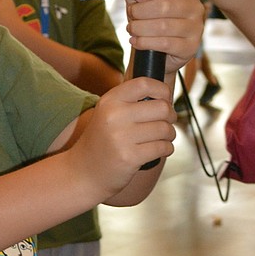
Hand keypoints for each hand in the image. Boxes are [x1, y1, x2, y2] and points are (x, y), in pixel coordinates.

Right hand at [69, 77, 175, 199]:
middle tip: (167, 121)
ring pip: (165, 129)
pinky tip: (159, 149)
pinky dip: (166, 148)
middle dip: (171, 115)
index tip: (165, 98)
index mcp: (110, 100)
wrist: (84, 171)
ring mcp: (121, 137)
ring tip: (162, 138)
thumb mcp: (108, 113)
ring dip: (169, 134)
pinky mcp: (130, 157)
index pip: (144, 84)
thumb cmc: (103, 140)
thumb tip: (166, 96)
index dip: (162, 89)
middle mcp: (114, 115)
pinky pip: (163, 147)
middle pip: (162, 107)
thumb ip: (130, 101)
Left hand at [124, 0, 204, 76]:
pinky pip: (165, 43)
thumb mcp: (141, 0)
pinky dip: (144, 42)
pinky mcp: (190, 47)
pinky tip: (136, 41)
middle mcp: (196, 7)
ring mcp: (196, 28)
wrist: (158, 50)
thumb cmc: (150, 18)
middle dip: (140, 11)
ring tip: (131, 28)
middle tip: (131, 15)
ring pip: (163, 26)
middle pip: (166, 6)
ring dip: (140, 28)